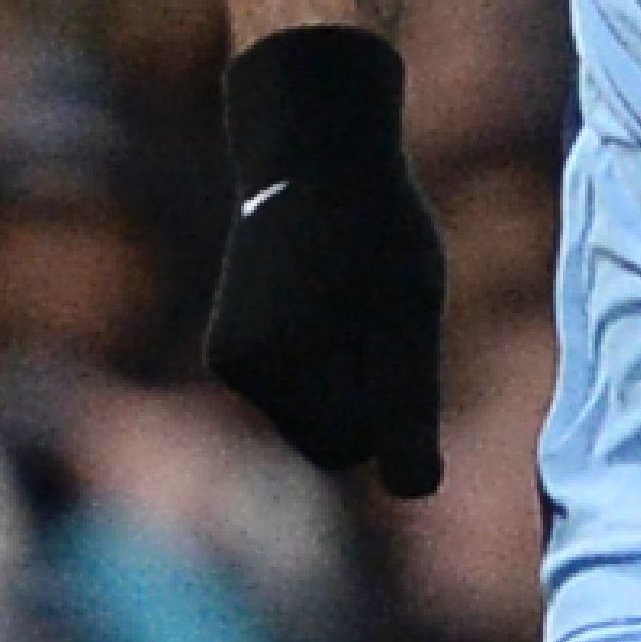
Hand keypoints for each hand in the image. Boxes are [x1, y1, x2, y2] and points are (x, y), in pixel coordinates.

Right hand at [201, 26, 444, 496]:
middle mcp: (237, 370)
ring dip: (342, 371)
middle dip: (361, 392)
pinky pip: (293, 388)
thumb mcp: (411, 312)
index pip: (353, 446)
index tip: (390, 326)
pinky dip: (317, 356)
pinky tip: (323, 295)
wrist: (311, 148)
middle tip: (377, 309)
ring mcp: (226, 358)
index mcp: (277, 364)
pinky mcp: (226, 346)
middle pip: (327, 438)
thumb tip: (414, 493)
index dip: (387, 399)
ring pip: (311, 413)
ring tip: (351, 294)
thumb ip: (410, 407)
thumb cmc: (376, 229)